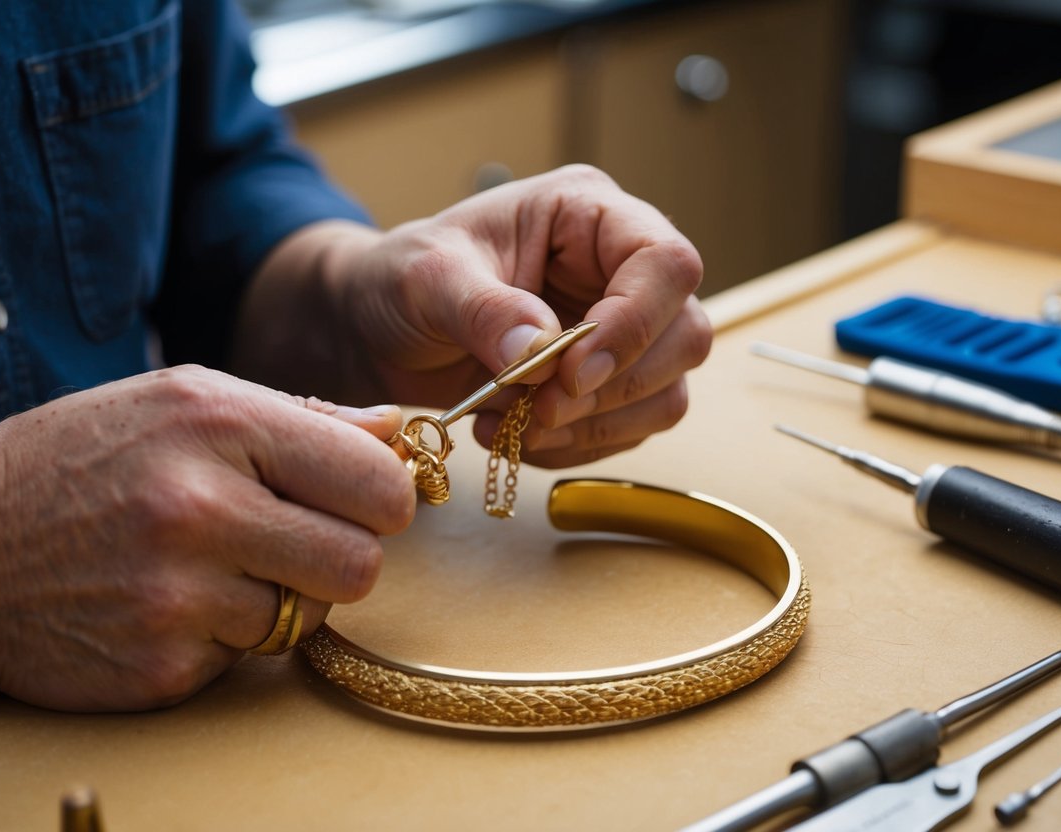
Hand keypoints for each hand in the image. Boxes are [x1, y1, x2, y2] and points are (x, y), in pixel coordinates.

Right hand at [0, 366, 412, 710]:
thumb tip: (395, 429)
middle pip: (361, 564)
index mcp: (216, 424)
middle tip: (302, 540)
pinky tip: (175, 603)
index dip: (381, 496)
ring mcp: (176, 597)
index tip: (358, 499)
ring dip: (283, 597)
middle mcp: (198, 509)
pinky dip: (227, 635)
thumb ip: (297, 414)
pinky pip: (249, 659)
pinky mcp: (160, 667)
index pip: (375, 482)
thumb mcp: (179, 399)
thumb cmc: (79, 460)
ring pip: (309, 617)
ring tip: (222, 565)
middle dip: (344, 554)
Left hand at [237, 165, 711, 467]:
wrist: (378, 332)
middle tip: (537, 410)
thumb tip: (541, 353)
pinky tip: (515, 435)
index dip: (634, 324)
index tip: (571, 373)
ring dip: (592, 425)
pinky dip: (573, 446)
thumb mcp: (427, 279)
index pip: (664, 264)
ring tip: (512, 423)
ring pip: (665, 394)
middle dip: (613, 387)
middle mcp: (618, 270)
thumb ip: (484, 309)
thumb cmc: (401, 281)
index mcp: (588, 215)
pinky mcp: (606, 384)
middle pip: (683, 336)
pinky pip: (626, 431)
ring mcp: (620, 332)